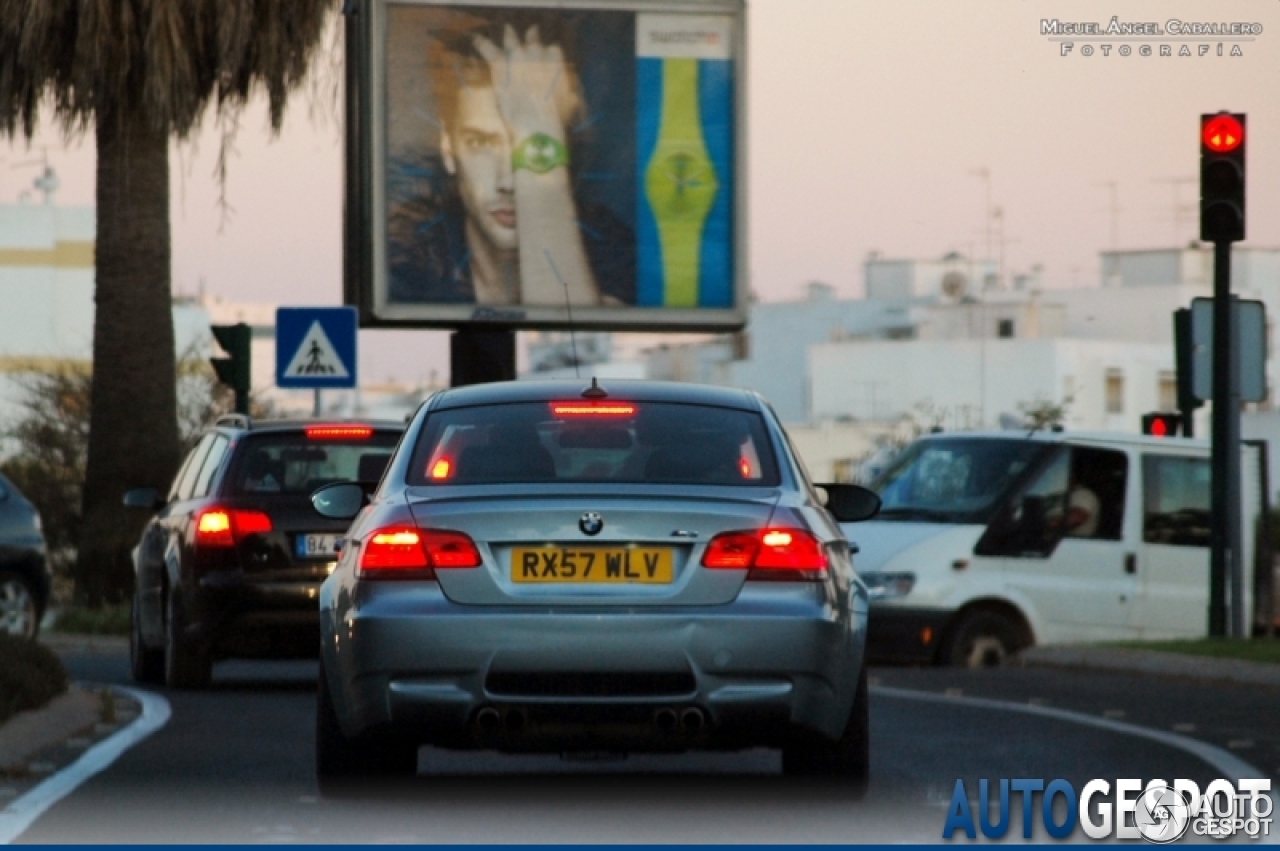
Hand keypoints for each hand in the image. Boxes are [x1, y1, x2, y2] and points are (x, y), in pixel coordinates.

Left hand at [474, 25, 578, 142]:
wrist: (537, 122)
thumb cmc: (558, 116)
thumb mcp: (572, 102)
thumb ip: (571, 91)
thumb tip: (573, 94)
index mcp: (556, 59)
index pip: (553, 49)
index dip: (549, 54)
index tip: (548, 58)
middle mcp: (537, 52)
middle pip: (532, 39)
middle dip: (531, 37)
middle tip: (530, 33)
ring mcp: (517, 56)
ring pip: (511, 39)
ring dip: (509, 34)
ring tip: (506, 29)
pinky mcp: (500, 64)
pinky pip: (489, 49)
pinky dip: (482, 44)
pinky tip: (476, 40)